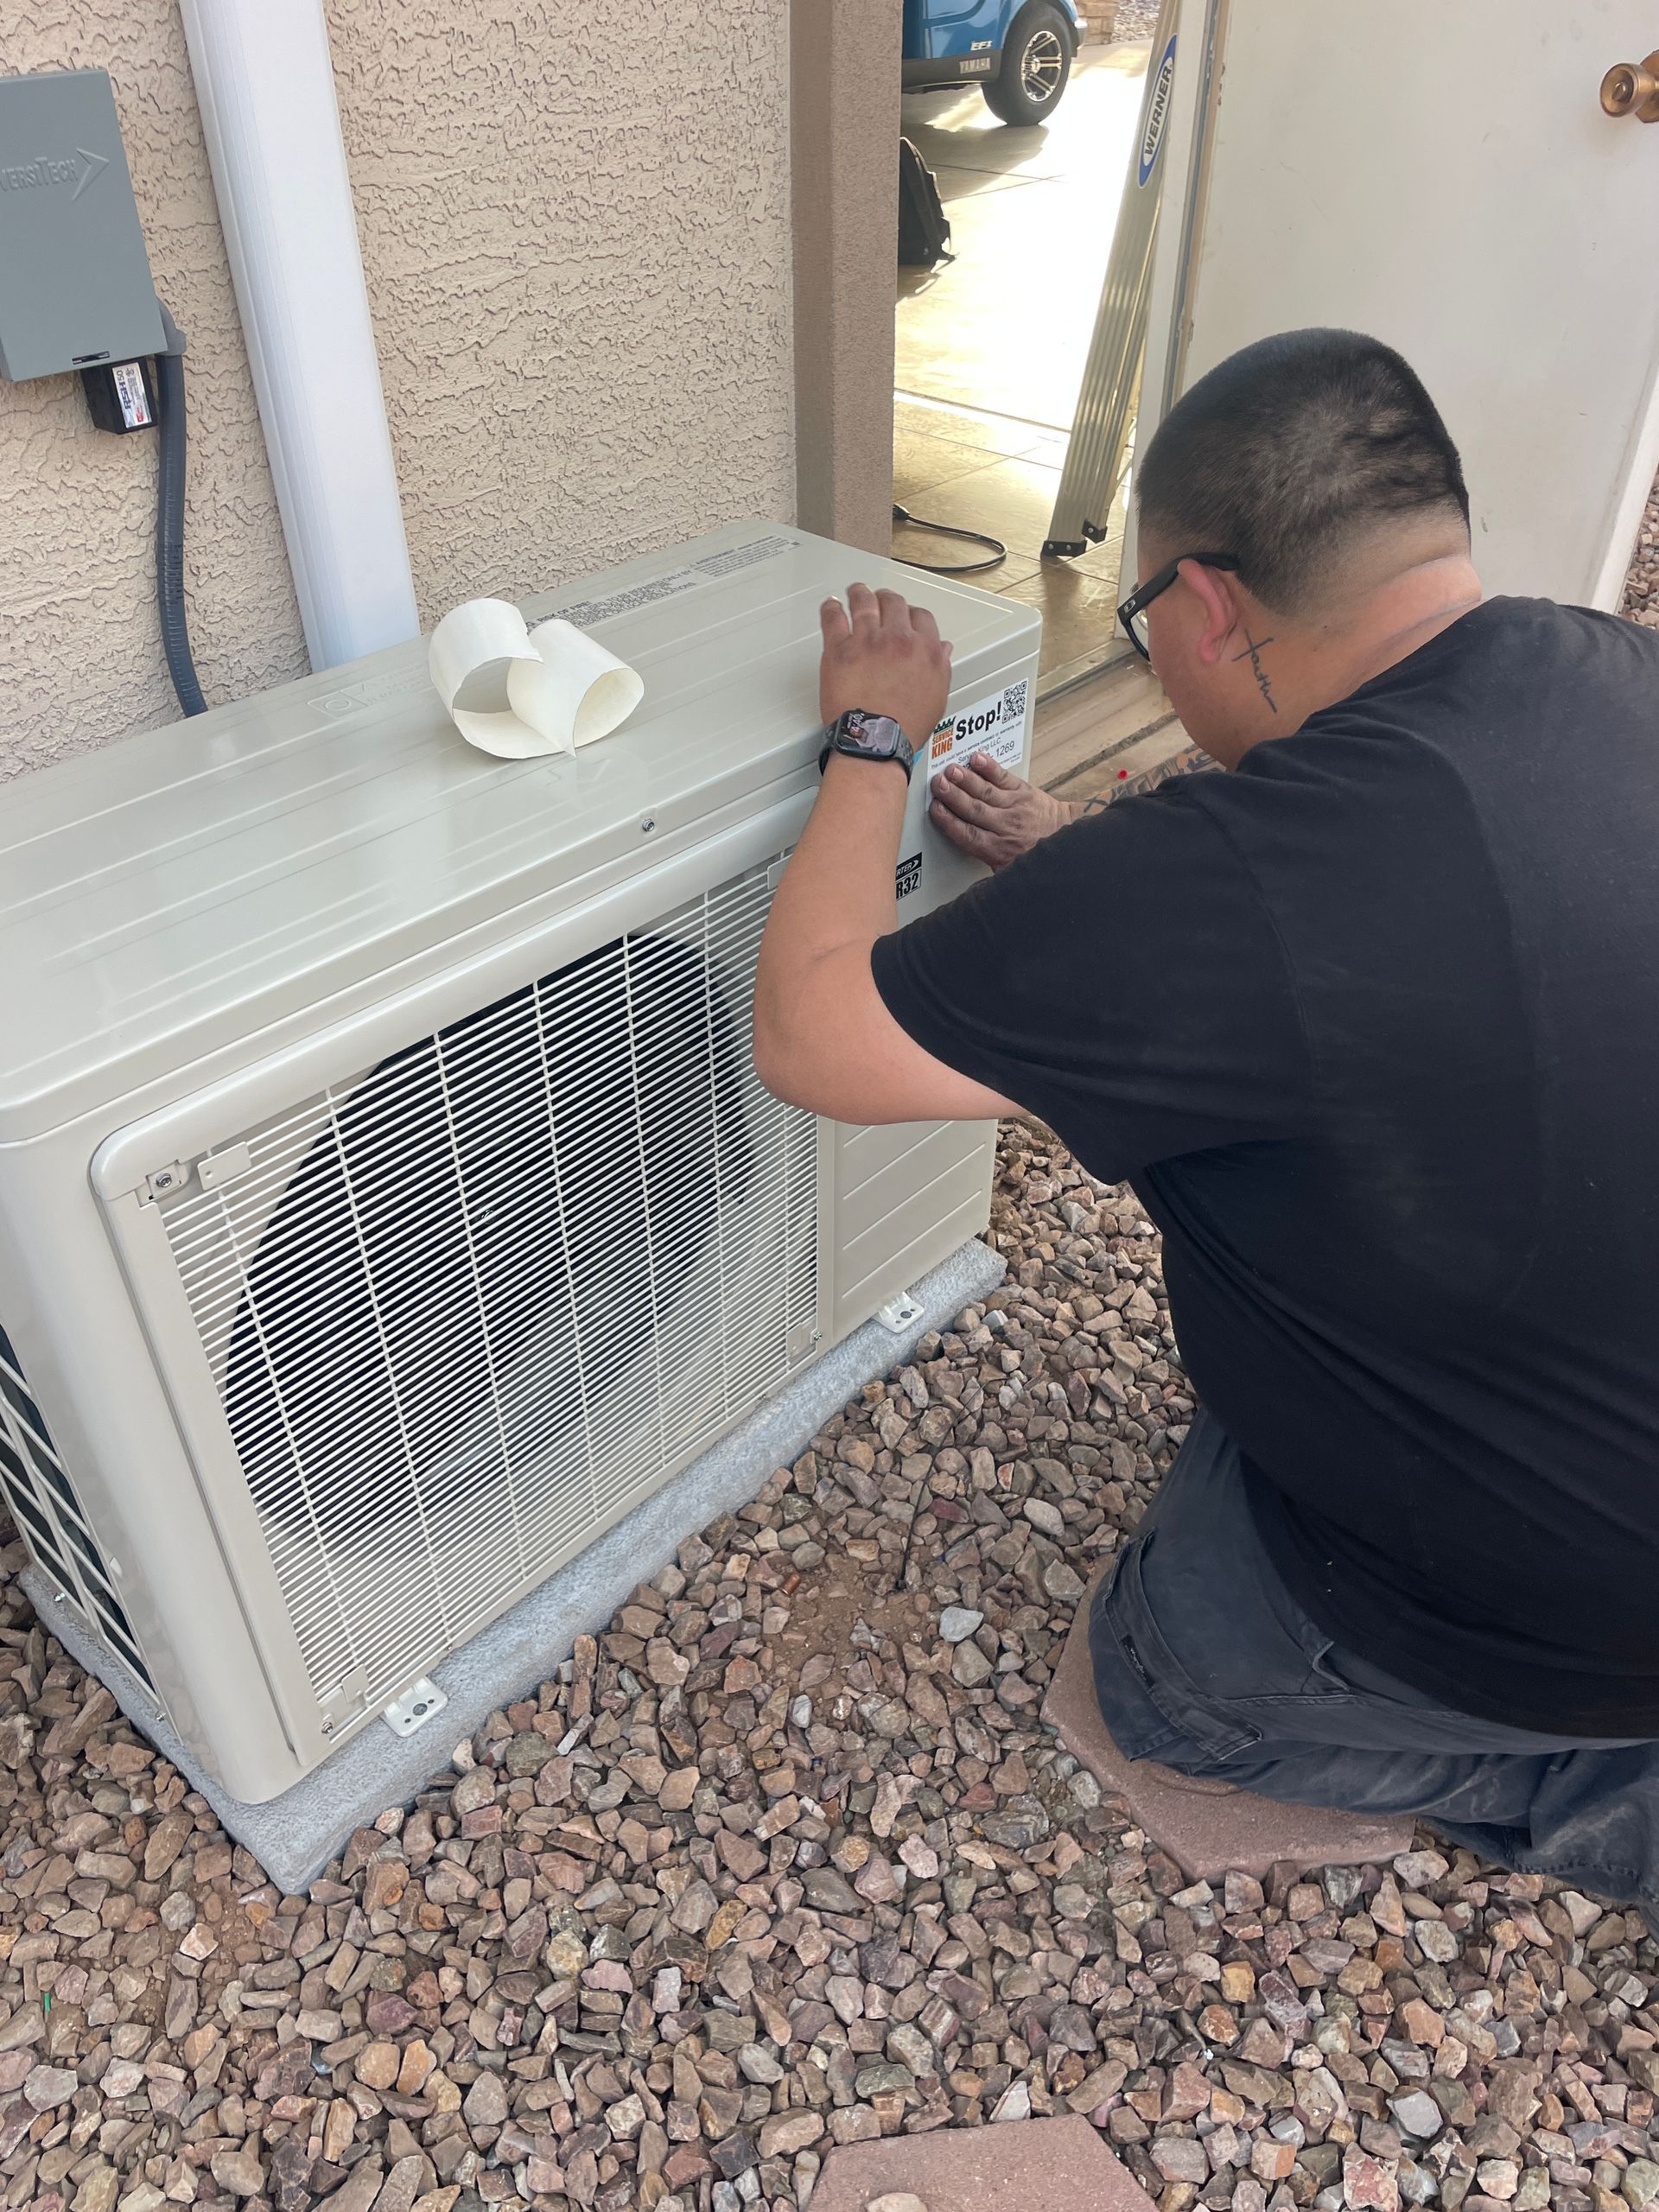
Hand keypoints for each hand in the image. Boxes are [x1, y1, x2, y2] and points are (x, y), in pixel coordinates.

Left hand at [820, 583, 951, 746]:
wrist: (874, 741)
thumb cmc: (904, 727)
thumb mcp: (937, 697)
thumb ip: (940, 666)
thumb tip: (942, 649)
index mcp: (924, 649)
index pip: (921, 616)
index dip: (911, 614)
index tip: (904, 617)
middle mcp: (897, 639)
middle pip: (893, 603)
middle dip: (886, 599)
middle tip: (880, 601)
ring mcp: (867, 641)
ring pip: (864, 601)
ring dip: (860, 593)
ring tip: (856, 592)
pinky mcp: (839, 650)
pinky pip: (833, 618)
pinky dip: (832, 608)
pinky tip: (831, 606)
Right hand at [929, 752, 1075, 869]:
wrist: (1066, 837)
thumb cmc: (1034, 854)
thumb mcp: (1009, 873)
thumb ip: (987, 872)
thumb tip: (969, 888)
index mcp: (997, 849)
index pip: (967, 833)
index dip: (948, 821)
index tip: (934, 809)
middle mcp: (1005, 827)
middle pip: (973, 810)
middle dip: (952, 796)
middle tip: (937, 785)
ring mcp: (1015, 807)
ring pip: (986, 792)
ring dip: (966, 780)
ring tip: (951, 770)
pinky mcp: (1024, 791)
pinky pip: (1004, 777)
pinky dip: (989, 768)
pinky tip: (977, 759)